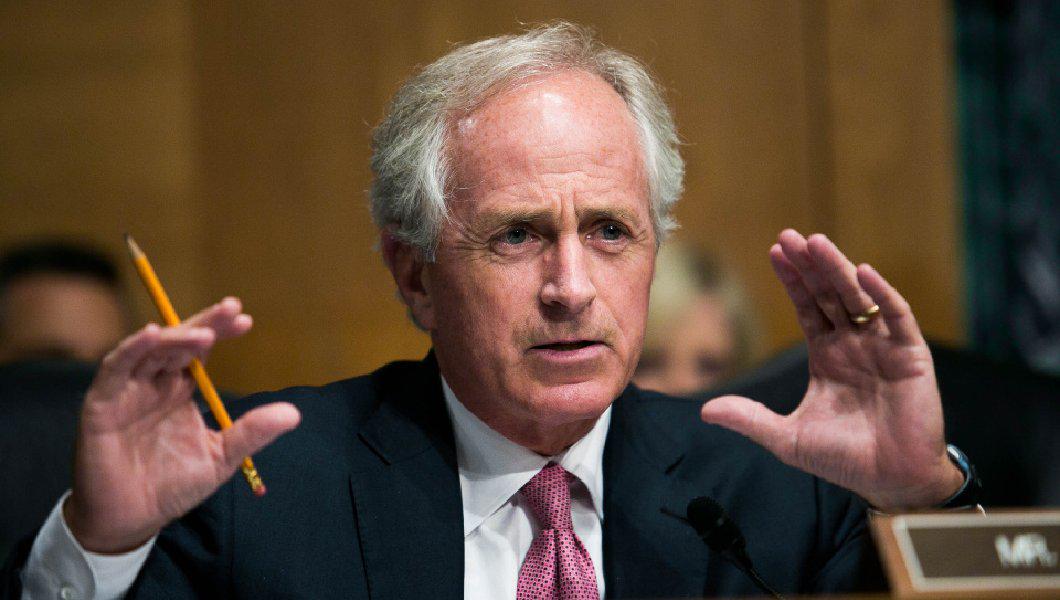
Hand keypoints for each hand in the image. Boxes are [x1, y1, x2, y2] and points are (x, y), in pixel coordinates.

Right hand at [64, 297, 300, 552]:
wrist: (131, 521)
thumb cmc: (172, 487)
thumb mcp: (221, 457)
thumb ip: (252, 433)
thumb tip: (295, 413)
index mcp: (178, 391)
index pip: (199, 351)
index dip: (219, 332)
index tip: (246, 321)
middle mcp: (152, 384)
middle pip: (177, 343)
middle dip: (204, 324)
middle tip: (232, 308)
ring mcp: (126, 392)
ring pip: (149, 350)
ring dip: (175, 337)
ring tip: (204, 334)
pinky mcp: (101, 405)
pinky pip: (114, 370)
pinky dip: (132, 350)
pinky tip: (152, 335)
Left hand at [700, 230, 962, 510]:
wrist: (890, 482)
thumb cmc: (843, 459)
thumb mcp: (786, 438)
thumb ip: (749, 419)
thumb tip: (704, 410)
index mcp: (827, 355)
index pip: (807, 307)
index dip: (792, 280)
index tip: (774, 251)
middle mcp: (854, 344)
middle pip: (829, 294)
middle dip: (810, 265)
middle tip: (789, 236)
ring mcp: (883, 347)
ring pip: (858, 298)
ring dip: (838, 269)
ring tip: (817, 242)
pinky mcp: (911, 356)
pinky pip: (897, 318)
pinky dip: (882, 295)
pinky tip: (863, 273)